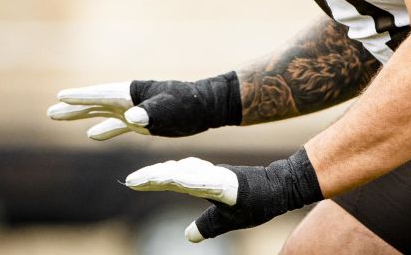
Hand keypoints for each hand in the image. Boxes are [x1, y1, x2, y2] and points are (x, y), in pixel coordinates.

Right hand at [47, 72, 241, 139]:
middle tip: (49, 112)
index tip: (60, 96)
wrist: (205, 108)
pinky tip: (92, 136)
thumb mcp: (169, 109)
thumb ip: (150, 113)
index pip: (101, 94)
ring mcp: (134, 110)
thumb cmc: (188, 105)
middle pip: (95, 102)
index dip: (81, 97)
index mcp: (133, 93)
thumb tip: (130, 118)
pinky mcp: (142, 122)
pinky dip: (104, 129)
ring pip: (102, 113)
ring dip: (82, 117)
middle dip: (73, 108)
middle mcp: (130, 100)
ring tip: (58, 118)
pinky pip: (117, 125)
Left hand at [124, 149, 322, 242]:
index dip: (151, 180)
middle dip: (152, 177)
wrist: (280, 190)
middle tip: (130, 181)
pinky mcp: (229, 183)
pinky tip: (179, 180)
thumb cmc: (253, 201)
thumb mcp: (224, 220)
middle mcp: (207, 176)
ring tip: (147, 179)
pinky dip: (192, 180)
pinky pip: (207, 182)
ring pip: (187, 175)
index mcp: (203, 182)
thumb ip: (206, 225)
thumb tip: (188, 236)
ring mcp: (217, 178)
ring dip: (166, 176)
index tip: (130, 182)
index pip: (171, 179)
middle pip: (174, 174)